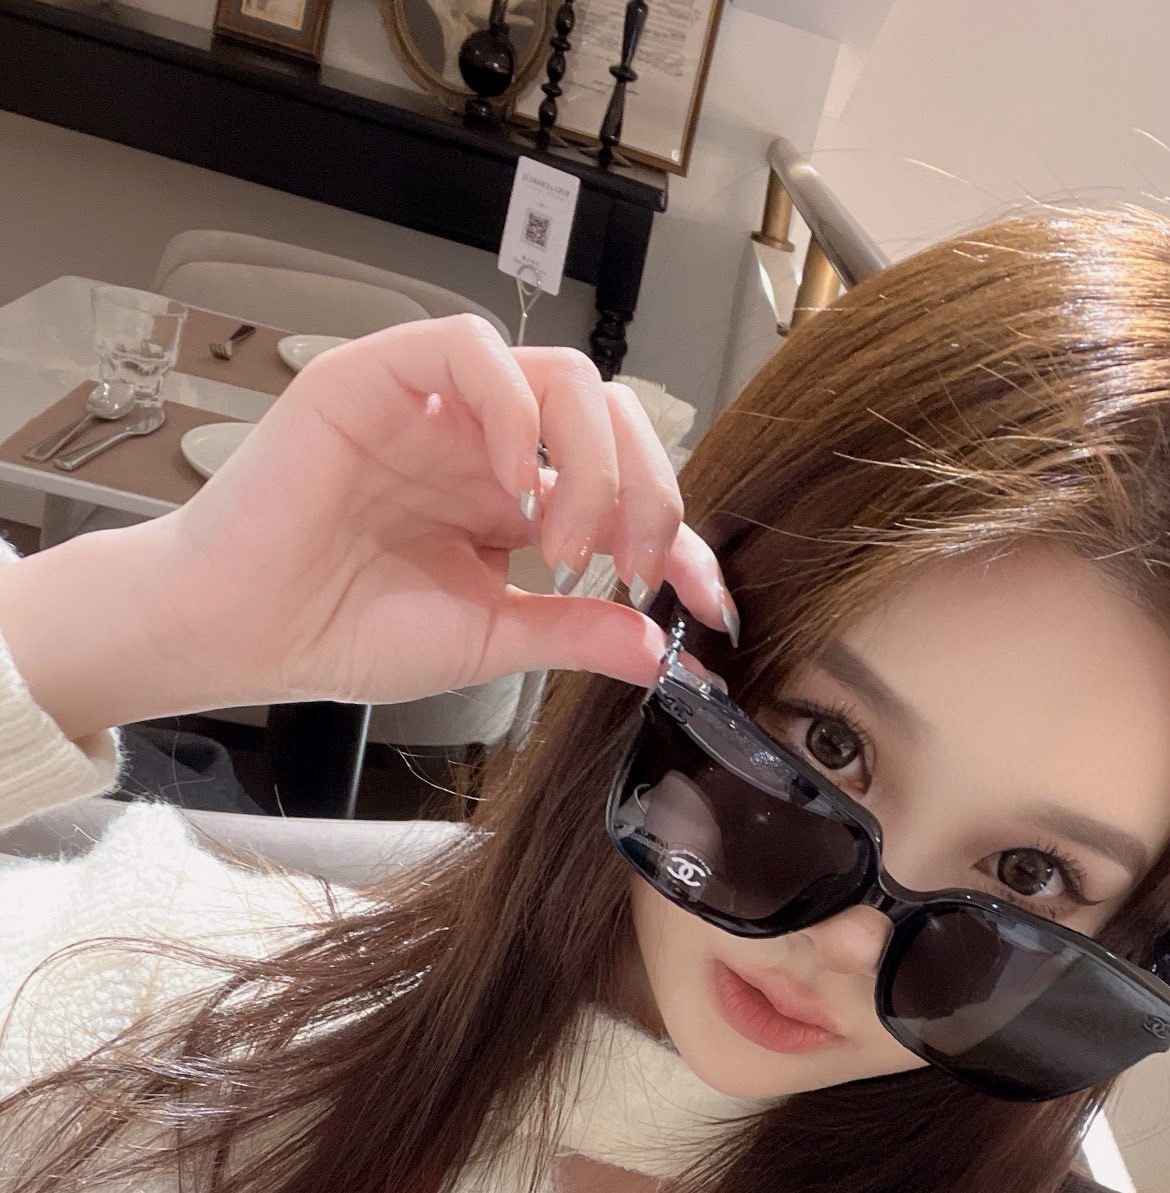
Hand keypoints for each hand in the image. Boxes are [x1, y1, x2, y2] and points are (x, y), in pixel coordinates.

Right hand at [148, 318, 729, 711]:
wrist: (244, 633)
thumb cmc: (343, 629)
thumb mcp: (488, 641)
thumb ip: (574, 635)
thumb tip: (661, 651)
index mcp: (515, 501)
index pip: (626, 491)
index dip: (680, 540)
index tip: (710, 605)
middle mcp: (486, 443)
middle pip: (611, 417)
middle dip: (647, 491)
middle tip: (628, 566)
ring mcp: (439, 406)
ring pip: (559, 375)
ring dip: (588, 460)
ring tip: (564, 545)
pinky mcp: (379, 375)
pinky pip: (469, 348)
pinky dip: (509, 409)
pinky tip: (505, 484)